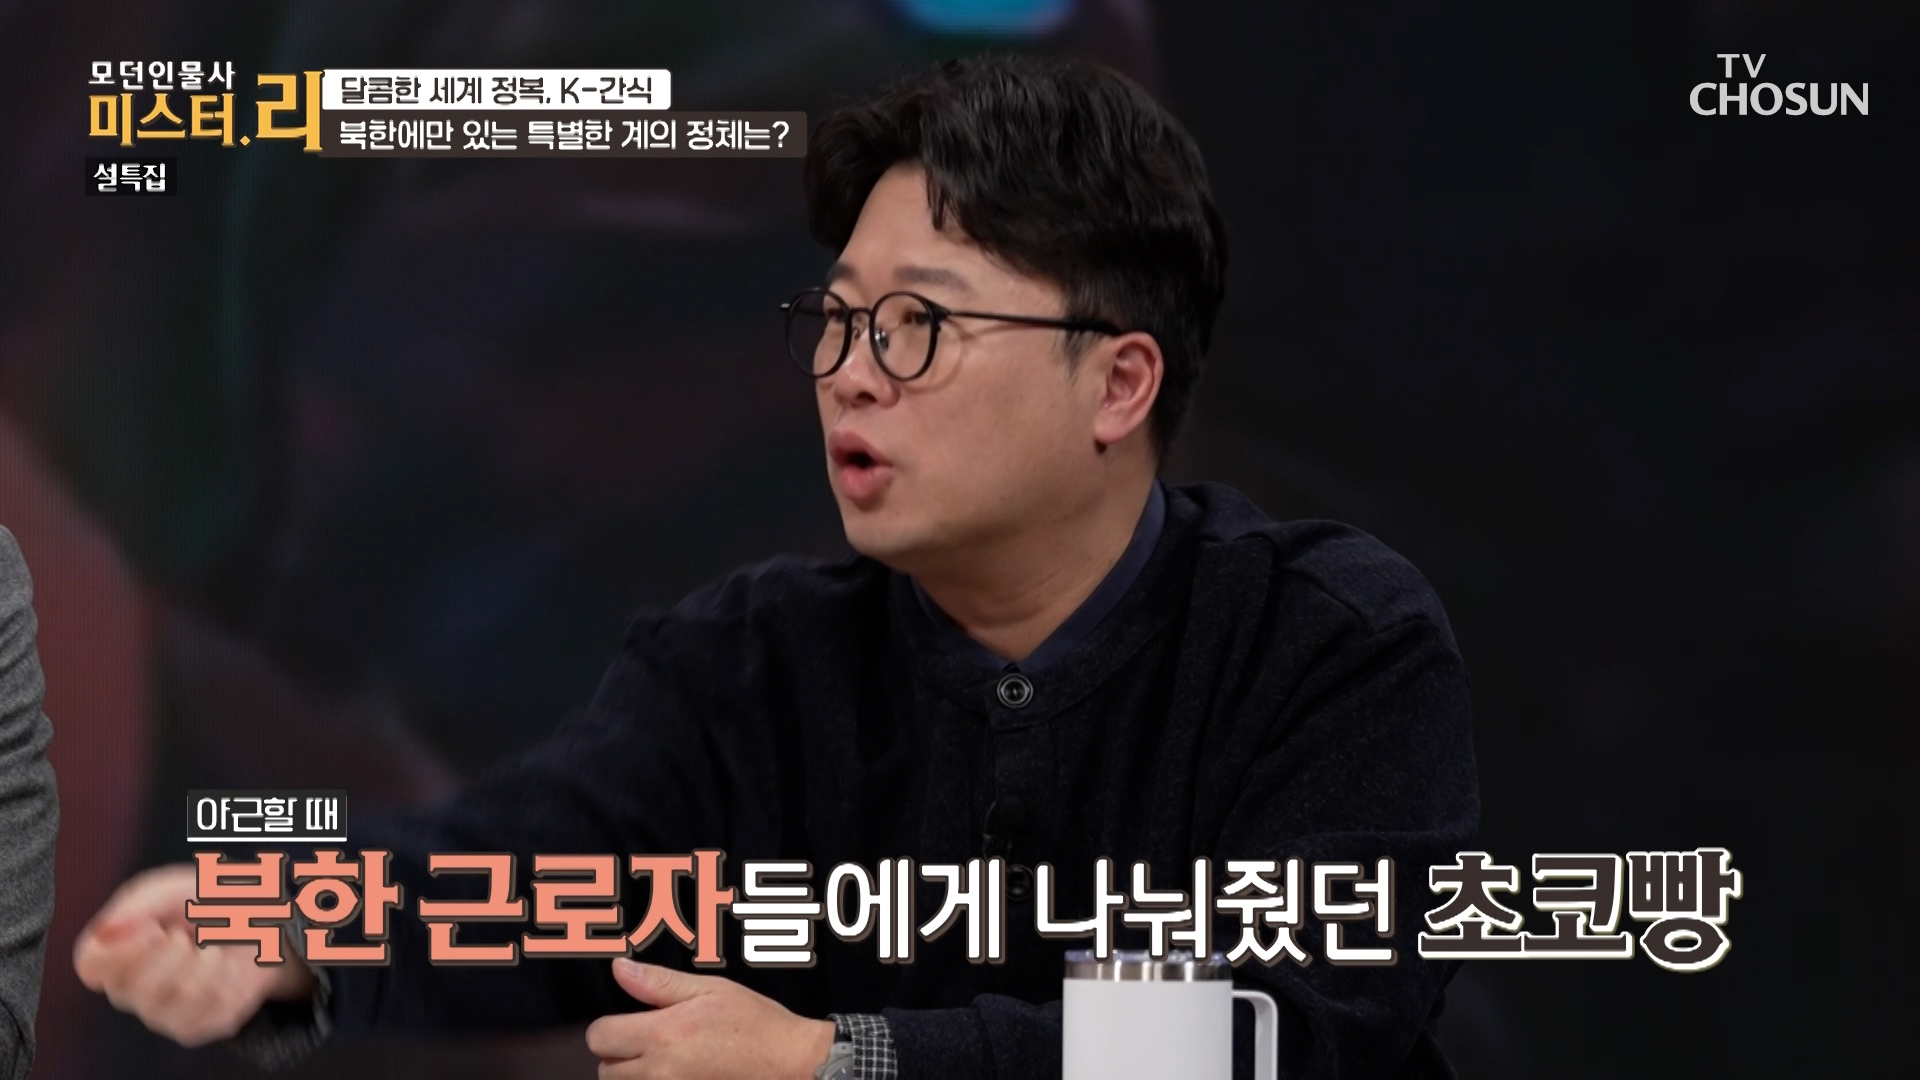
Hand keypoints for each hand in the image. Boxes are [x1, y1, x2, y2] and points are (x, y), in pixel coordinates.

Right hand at [73, 863, 316, 1046]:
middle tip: (188, 937)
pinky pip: (199, 1012)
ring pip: (164, 1003)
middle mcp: (131, 988)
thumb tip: (107, 928)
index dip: (119, 949)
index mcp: (117, 951)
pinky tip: (223, 968)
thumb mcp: (177, 887)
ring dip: (198, 966)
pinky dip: (220, 980)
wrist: (267, 925)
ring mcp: (161, 1012)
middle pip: (126, 988)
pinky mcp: (194, 1027)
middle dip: (168, 955)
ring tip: (210, 949)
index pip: (91, 964)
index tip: (154, 929)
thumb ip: (140, 900)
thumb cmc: (214, 904)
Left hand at [586, 959, 835, 1078]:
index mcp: (664, 1035)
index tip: (628, 1019)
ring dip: (632, 1073)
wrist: (789, 1062)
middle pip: (605, 1068)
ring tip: (665, 1055)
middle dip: (618, 1052)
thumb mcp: (709, 989)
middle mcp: (661, 1071)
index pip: (599, 1037)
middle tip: (649, 1037)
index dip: (609, 1025)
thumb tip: (620, 970)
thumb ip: (658, 983)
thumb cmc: (755, 1024)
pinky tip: (677, 1070)